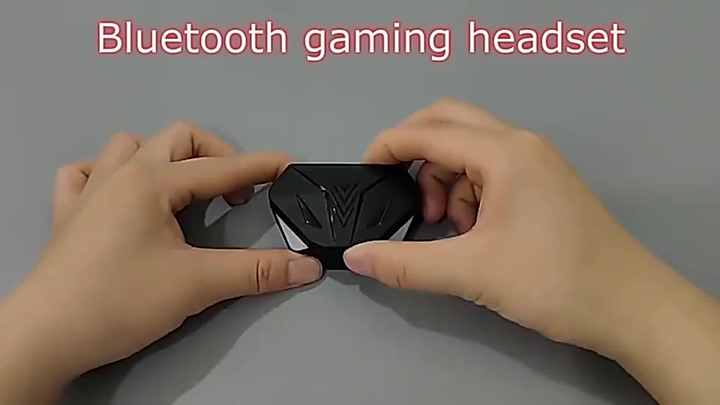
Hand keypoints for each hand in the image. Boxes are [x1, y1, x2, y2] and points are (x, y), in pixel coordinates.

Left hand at [0, 122, 321, 402]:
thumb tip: (307, 267)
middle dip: (216, 157)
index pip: (222, 168)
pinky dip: (108, 173)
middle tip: (234, 195)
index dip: (261, 167)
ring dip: (163, 157)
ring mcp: (89, 190)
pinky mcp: (68, 214)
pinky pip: (84, 172)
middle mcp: (120, 173)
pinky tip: (120, 196)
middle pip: (179, 138)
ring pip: (131, 145)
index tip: (290, 168)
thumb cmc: (121, 300)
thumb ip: (256, 272)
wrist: (48, 336)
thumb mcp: (197, 284)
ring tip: (182, 191)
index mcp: (153, 181)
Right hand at [344, 98, 719, 403]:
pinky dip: (469, 193)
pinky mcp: (543, 184)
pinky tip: (473, 232)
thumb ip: (406, 263)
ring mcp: (536, 163)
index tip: (363, 174)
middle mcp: (520, 145)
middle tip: (403, 194)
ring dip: (445, 179)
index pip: (429, 132)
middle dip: (416, 153)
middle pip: (450, 123)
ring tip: (447, 226)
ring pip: (469, 149)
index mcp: (504, 153)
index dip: (388, 148)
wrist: (631, 307)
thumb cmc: (555, 281)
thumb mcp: (472, 272)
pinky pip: (490, 171)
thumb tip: (356, 256)